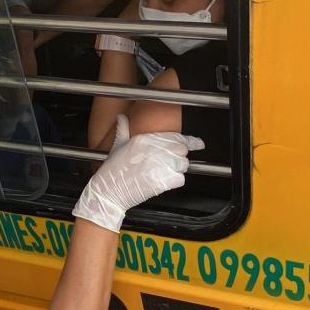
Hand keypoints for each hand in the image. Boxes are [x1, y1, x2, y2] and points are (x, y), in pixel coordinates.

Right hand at [73, 115, 203, 231]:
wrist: (109, 191)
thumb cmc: (112, 170)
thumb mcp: (117, 145)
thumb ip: (123, 130)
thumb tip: (122, 117)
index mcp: (145, 139)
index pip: (177, 136)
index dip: (192, 141)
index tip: (199, 144)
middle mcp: (155, 149)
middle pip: (182, 150)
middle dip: (178, 157)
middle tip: (167, 164)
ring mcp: (161, 165)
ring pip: (183, 165)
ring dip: (177, 170)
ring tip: (161, 173)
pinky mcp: (163, 180)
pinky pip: (180, 179)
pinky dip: (174, 182)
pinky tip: (161, 182)